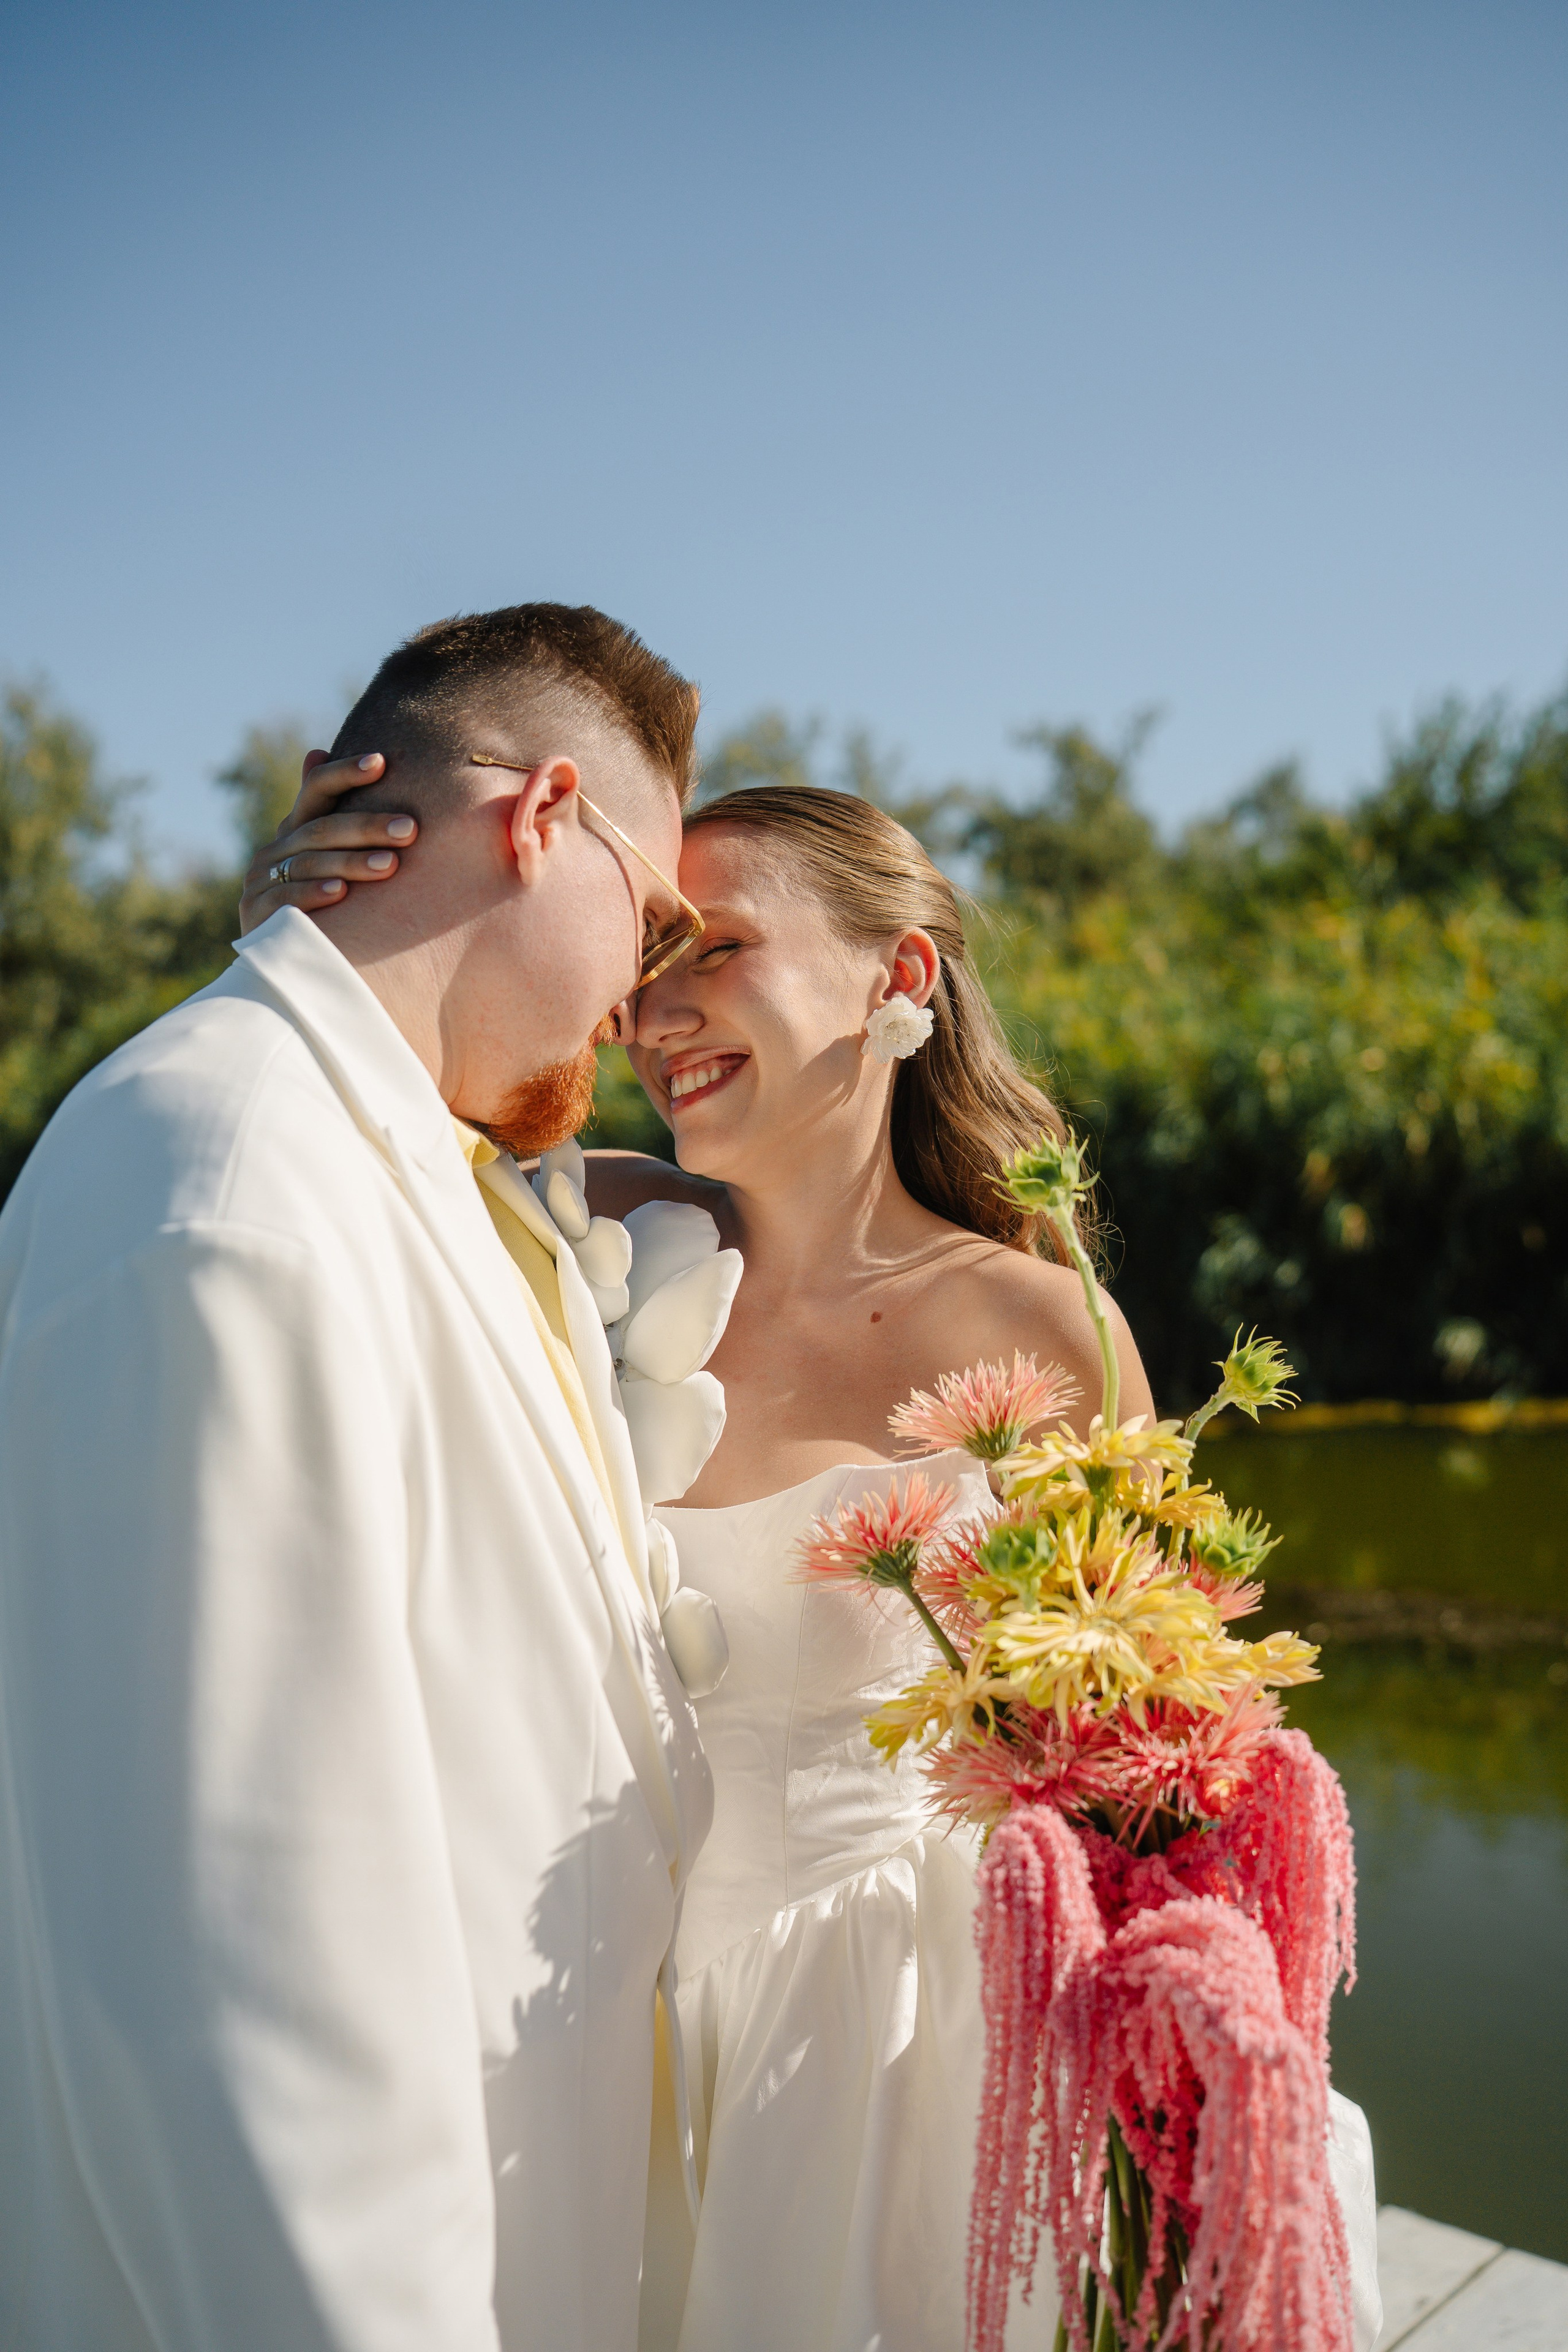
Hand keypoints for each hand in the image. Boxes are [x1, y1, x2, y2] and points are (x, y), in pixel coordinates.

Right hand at [237, 751, 419, 932]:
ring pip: (308, 863)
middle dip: (367, 827)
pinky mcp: (255, 914)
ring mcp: (260, 881)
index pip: (317, 789)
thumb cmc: (326, 906)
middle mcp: (274, 850)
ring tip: (390, 864)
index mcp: (295, 830)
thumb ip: (330, 813)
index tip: (380, 761)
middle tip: (409, 828)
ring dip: (350, 862)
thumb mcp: (331, 858)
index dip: (345, 772)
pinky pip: (286, 900)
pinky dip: (313, 894)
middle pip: (321, 829)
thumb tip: (316, 751)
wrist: (287, 964)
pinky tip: (340, 892)